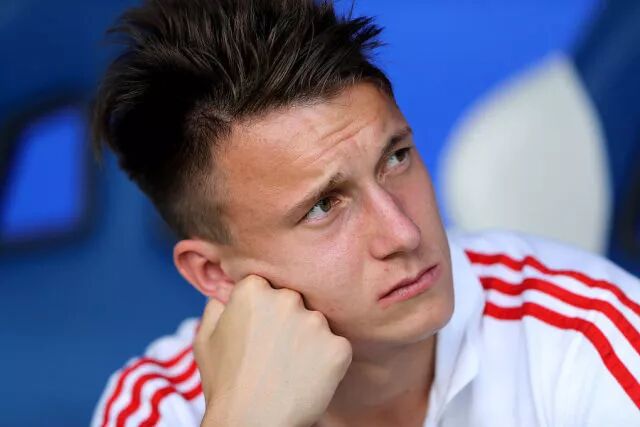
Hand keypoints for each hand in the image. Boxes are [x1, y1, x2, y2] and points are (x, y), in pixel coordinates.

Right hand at [194, 275, 352, 426]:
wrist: (250, 424)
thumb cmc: (224, 384)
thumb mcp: (205, 339)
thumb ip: (215, 307)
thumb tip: (225, 292)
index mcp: (254, 290)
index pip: (266, 286)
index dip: (263, 311)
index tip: (259, 333)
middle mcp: (287, 299)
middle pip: (293, 301)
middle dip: (288, 322)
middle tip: (275, 354)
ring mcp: (315, 323)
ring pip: (316, 324)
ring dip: (309, 341)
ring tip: (290, 369)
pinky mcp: (337, 347)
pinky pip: (337, 348)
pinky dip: (327, 362)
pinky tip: (308, 379)